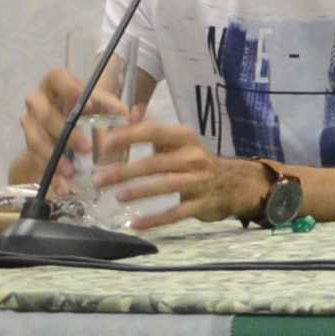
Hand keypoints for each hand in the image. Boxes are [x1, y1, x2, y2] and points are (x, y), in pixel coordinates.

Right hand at [16, 65, 140, 190]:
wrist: (67, 129)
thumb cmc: (87, 110)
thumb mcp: (101, 106)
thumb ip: (117, 108)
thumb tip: (135, 115)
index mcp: (55, 83)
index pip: (57, 77)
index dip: (70, 89)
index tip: (91, 105)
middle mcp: (38, 101)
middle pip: (44, 114)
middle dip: (65, 132)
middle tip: (87, 148)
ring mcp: (30, 124)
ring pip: (36, 140)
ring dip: (55, 158)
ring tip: (72, 173)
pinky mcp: (30, 147)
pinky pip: (37, 162)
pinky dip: (52, 176)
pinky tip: (63, 188)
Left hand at [94, 120, 276, 228]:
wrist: (235, 183)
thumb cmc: (197, 161)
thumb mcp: (180, 141)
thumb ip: (154, 129)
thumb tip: (130, 111)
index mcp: (184, 138)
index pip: (155, 133)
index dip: (130, 136)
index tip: (106, 143)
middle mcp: (192, 157)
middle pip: (155, 163)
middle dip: (125, 171)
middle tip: (99, 179)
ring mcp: (198, 181)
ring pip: (165, 186)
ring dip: (140, 192)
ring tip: (117, 197)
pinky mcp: (202, 204)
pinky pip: (175, 213)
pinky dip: (155, 219)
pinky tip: (135, 223)